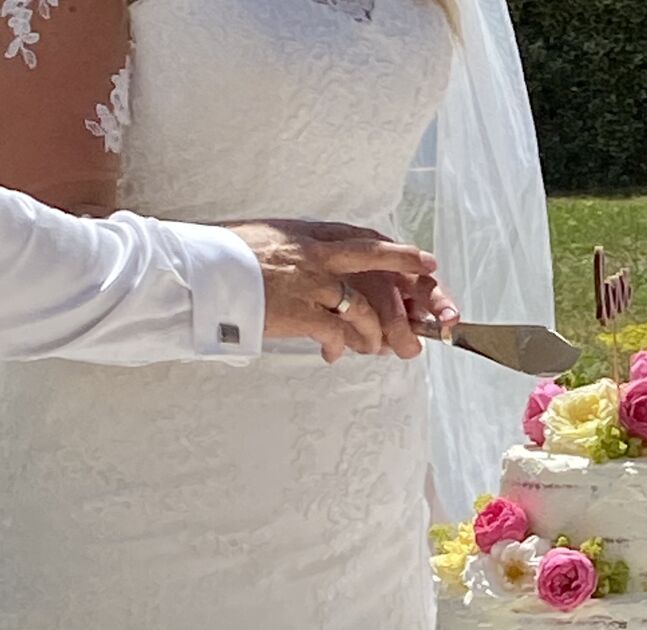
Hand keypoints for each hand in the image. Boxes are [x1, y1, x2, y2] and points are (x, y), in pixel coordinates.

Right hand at [221, 219, 445, 362]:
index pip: (353, 235)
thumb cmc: (216, 260)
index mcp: (300, 234)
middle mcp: (310, 254)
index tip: (407, 249)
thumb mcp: (257, 242)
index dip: (384, 244)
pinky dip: (342, 346)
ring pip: (360, 306)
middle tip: (429, 268)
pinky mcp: (301, 312)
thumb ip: (284, 252)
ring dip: (373, 329)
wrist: (194, 274)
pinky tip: (337, 355)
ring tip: (376, 346)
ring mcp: (309, 283)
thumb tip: (290, 263)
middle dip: (404, 261)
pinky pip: (337, 332)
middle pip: (370, 255)